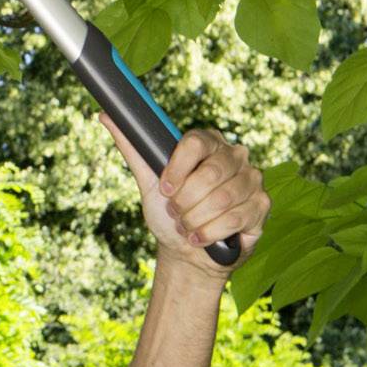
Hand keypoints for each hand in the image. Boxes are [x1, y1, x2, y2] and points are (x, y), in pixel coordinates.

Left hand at [97, 114, 268, 274]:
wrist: (186, 251)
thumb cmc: (168, 213)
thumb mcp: (148, 181)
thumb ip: (132, 147)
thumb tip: (105, 115)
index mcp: (208, 142)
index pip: (195, 142)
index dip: (176, 169)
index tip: (164, 189)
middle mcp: (235, 155)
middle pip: (210, 174)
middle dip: (185, 202)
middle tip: (176, 212)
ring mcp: (253, 179)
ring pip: (222, 199)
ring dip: (195, 220)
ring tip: (188, 225)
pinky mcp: (262, 205)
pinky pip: (235, 218)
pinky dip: (210, 233)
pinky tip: (202, 237)